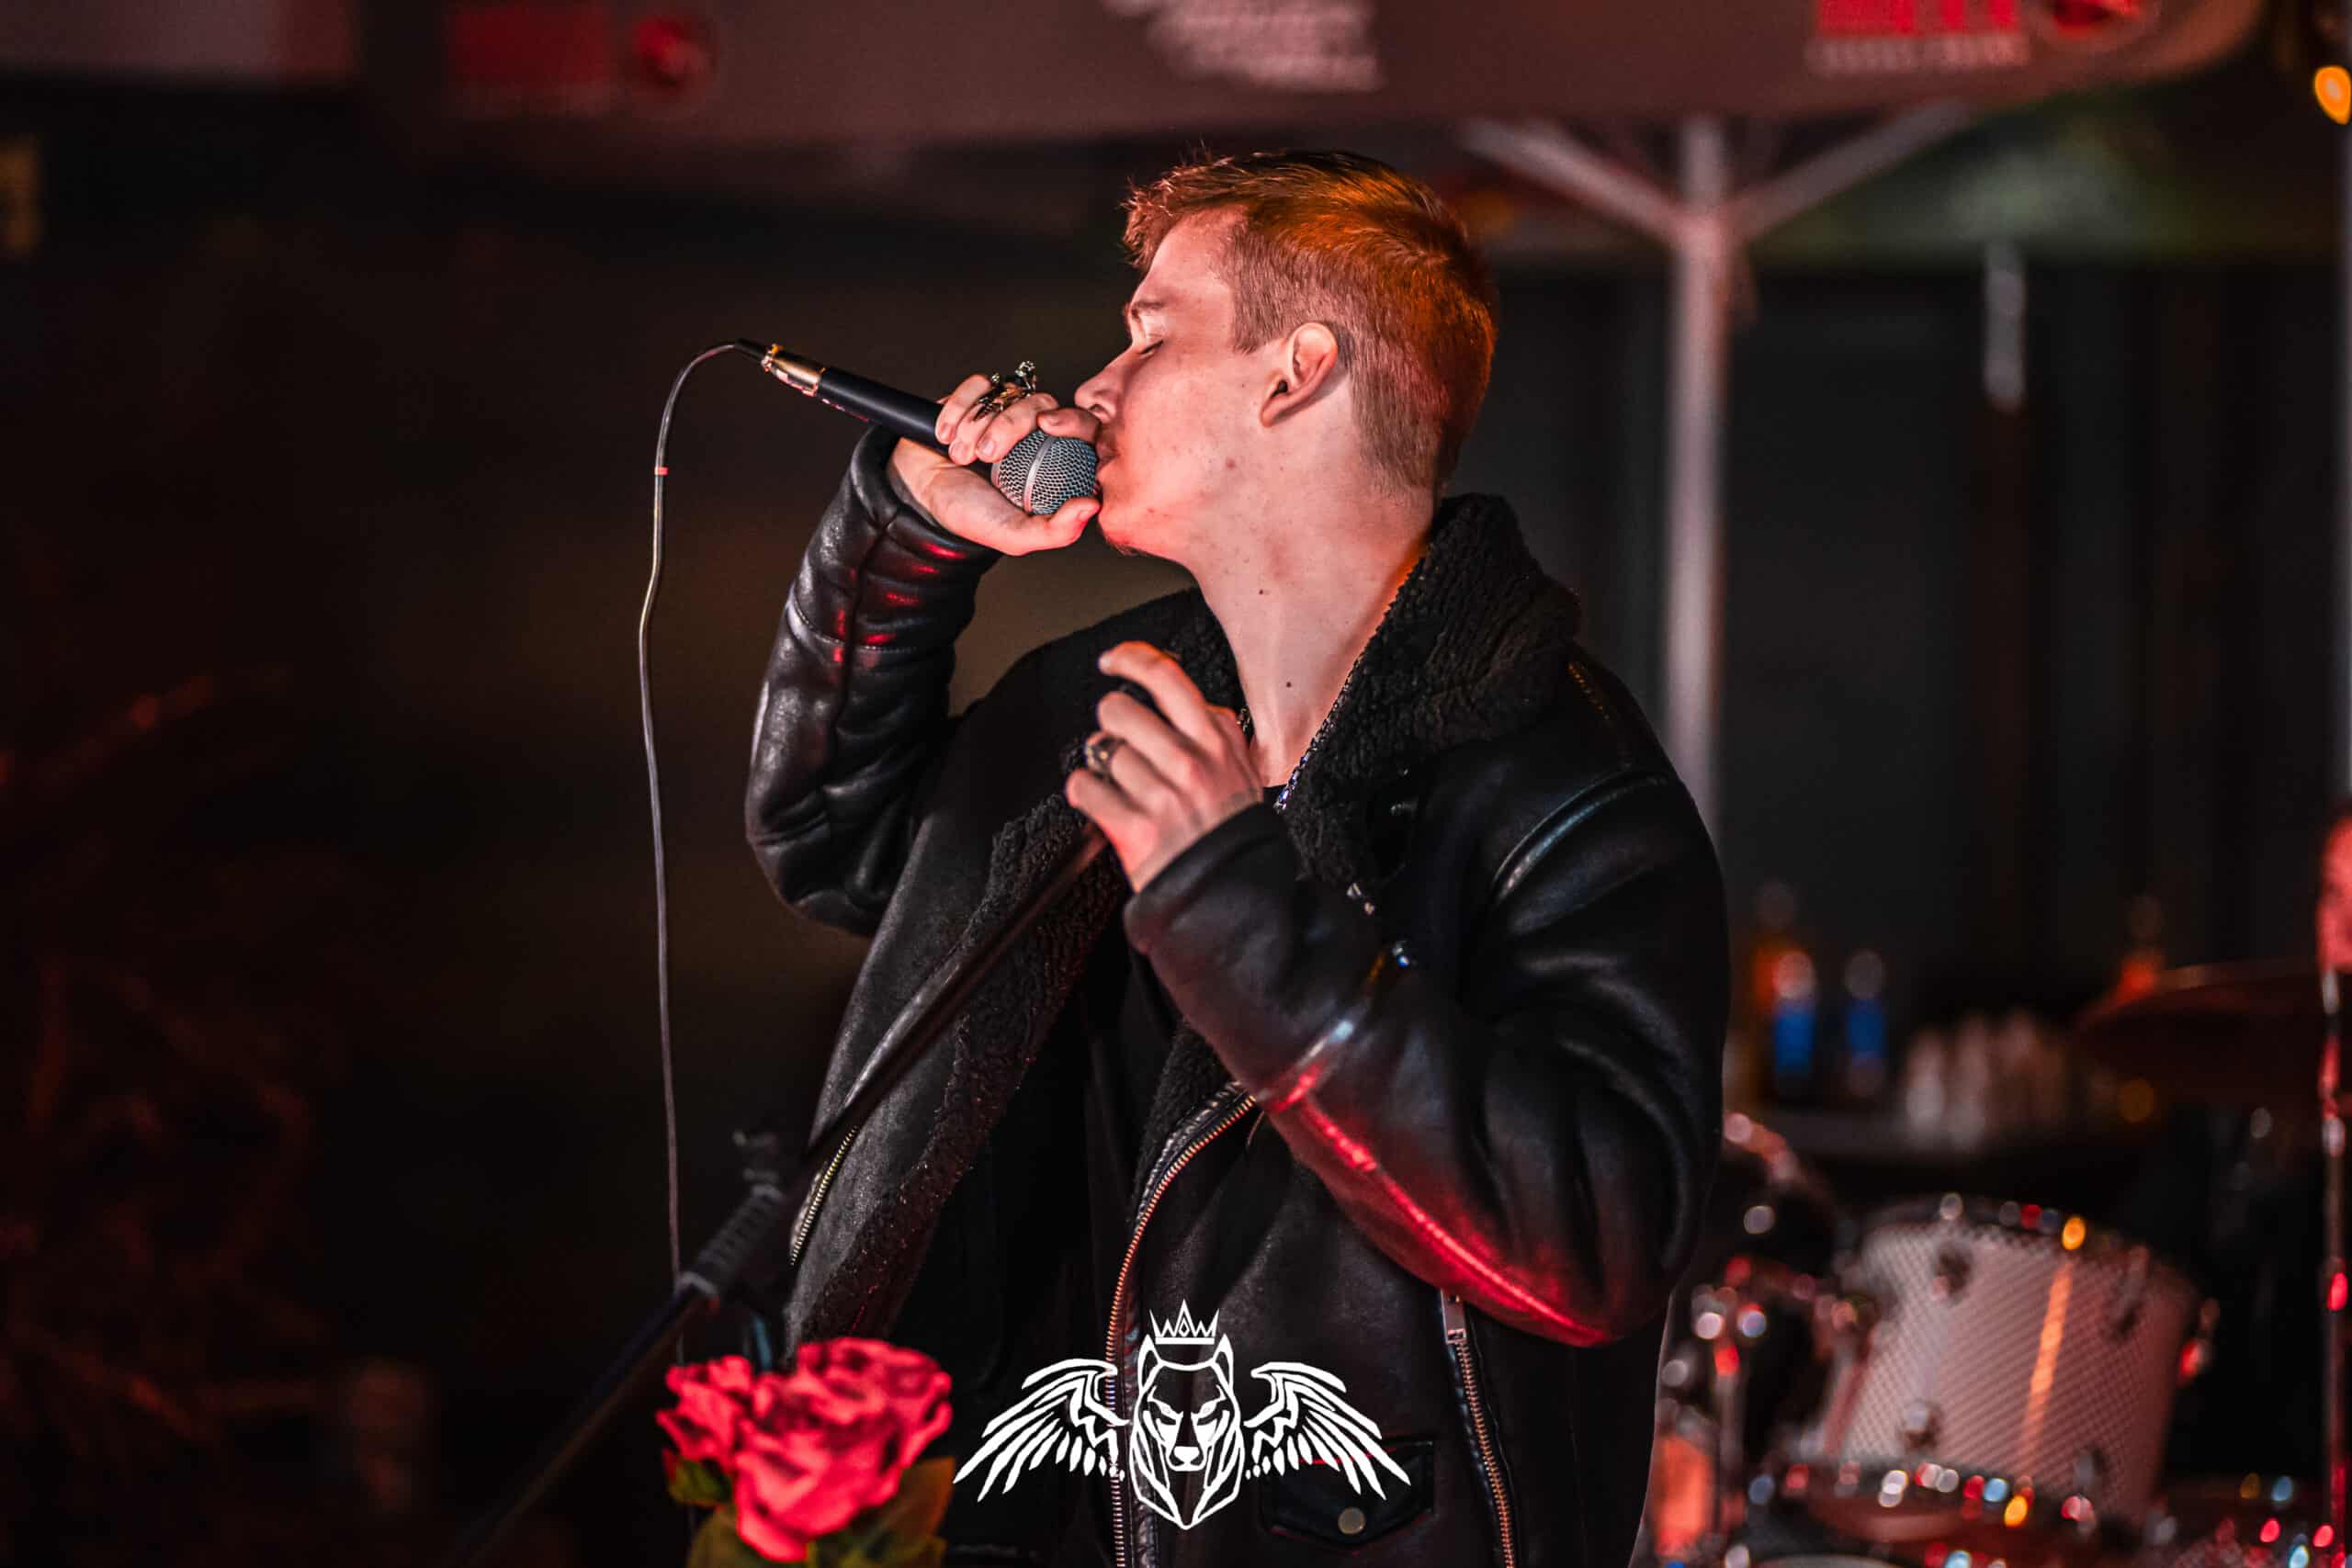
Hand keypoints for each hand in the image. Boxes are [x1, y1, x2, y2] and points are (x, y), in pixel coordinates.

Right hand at [888, 373, 1102, 555]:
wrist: (918, 494)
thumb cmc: (969, 513)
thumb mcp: (1014, 534)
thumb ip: (1055, 530)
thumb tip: (1093, 507)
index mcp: (1055, 463)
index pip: (1083, 427)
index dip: (1071, 420)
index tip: (1047, 426)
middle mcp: (1035, 433)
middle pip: (1043, 404)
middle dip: (1009, 426)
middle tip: (986, 454)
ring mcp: (1006, 410)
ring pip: (1009, 394)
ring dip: (977, 425)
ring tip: (960, 455)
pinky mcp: (978, 395)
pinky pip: (978, 386)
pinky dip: (958, 410)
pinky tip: (946, 435)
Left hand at [1065, 642, 1260, 890]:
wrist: (1235, 898)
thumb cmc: (1234, 836)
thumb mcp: (1242, 771)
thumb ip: (1215, 732)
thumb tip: (1177, 694)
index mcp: (1218, 740)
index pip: (1166, 677)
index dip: (1131, 660)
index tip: (1113, 661)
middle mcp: (1191, 761)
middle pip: (1122, 710)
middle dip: (1111, 723)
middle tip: (1117, 739)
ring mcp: (1164, 794)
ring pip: (1103, 750)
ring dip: (1100, 763)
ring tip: (1118, 782)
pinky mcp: (1136, 828)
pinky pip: (1086, 787)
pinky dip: (1084, 790)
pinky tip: (1100, 798)